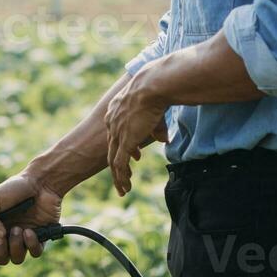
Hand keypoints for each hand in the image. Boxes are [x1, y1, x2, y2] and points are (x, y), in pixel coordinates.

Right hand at [0, 173, 62, 267]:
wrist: (41, 183)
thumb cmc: (15, 188)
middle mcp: (8, 237)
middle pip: (1, 259)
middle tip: (2, 236)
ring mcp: (24, 239)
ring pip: (17, 258)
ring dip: (16, 246)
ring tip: (18, 228)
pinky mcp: (41, 238)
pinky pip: (35, 253)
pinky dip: (31, 243)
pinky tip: (30, 230)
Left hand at [104, 70, 170, 195]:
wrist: (153, 86)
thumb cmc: (158, 90)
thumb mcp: (156, 110)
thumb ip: (157, 128)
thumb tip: (163, 140)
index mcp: (116, 110)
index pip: (117, 133)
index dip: (125, 146)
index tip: (135, 156)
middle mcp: (112, 122)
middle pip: (112, 148)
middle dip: (118, 164)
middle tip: (123, 177)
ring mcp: (117, 132)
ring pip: (113, 160)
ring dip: (119, 177)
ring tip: (123, 190)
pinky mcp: (124, 141)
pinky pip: (119, 164)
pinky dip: (121, 178)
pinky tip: (125, 188)